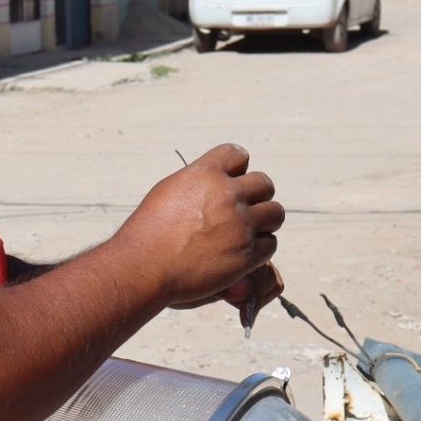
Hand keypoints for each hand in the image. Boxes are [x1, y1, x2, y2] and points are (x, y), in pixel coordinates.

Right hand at [116, 144, 284, 306]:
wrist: (145, 266)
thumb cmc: (149, 231)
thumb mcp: (170, 191)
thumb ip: (199, 184)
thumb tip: (220, 183)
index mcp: (206, 173)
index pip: (238, 155)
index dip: (237, 169)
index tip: (232, 182)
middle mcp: (228, 193)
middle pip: (264, 183)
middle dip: (257, 196)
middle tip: (244, 211)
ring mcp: (241, 224)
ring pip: (275, 213)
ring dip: (265, 221)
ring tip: (249, 231)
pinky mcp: (247, 253)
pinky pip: (270, 244)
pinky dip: (260, 248)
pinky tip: (244, 252)